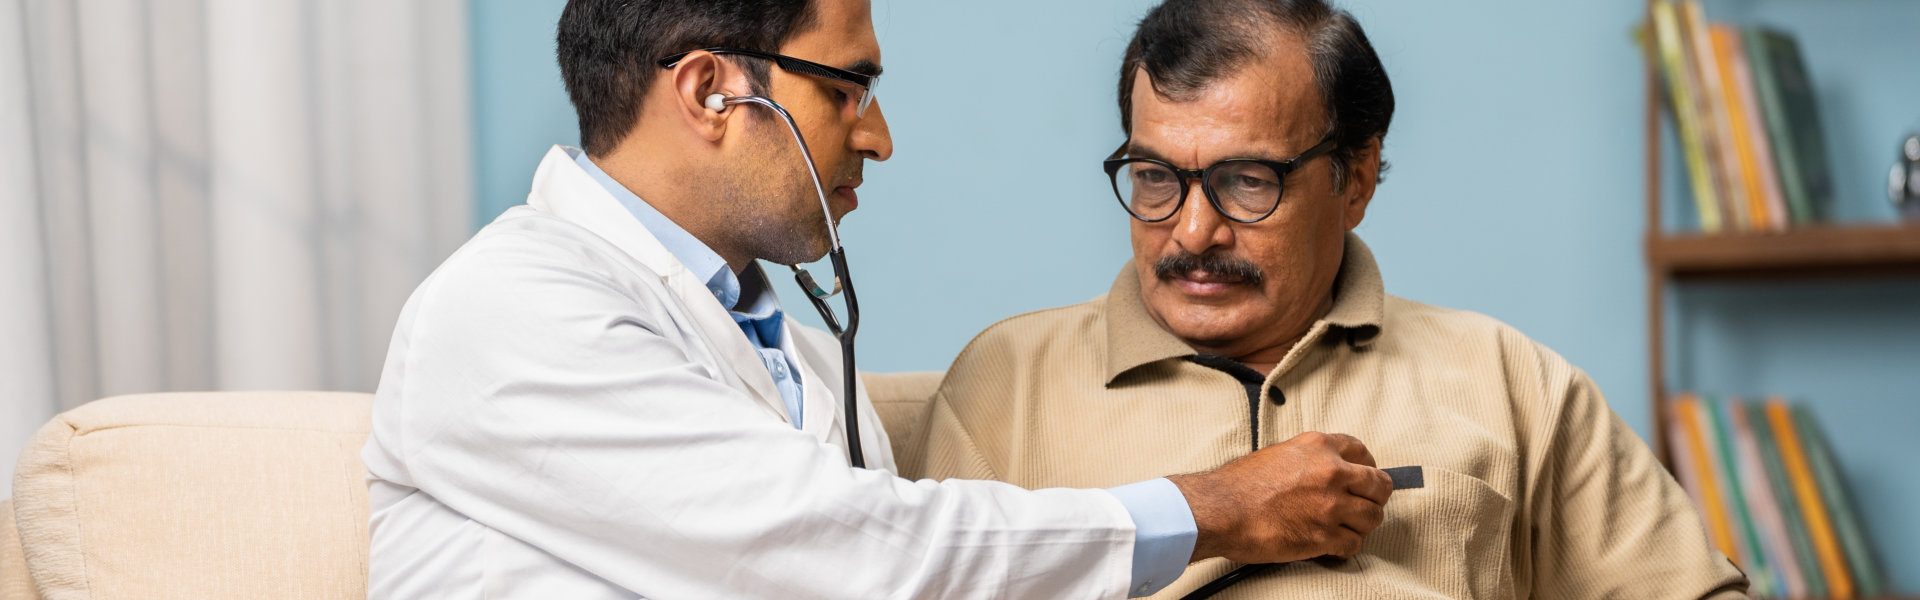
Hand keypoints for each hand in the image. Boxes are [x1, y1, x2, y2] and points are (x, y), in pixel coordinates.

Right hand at [1169, 431, 1393, 563]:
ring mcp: (1331, 506)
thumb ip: (1310, 459)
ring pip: (1373, 517)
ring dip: (1362, 524)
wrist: (1221, 510)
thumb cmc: (1240, 485)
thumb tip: (1326, 471)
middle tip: (1366, 504)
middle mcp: (1331, 472)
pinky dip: (1346, 547)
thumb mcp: (1280, 454)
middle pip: (1379, 485)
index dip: (1367, 467)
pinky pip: (1354, 544)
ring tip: (1347, 527)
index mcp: (1319, 447)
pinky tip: (1334, 545)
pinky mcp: (1325, 536)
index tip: (1364, 477)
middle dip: (1375, 497)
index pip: (1363, 452)